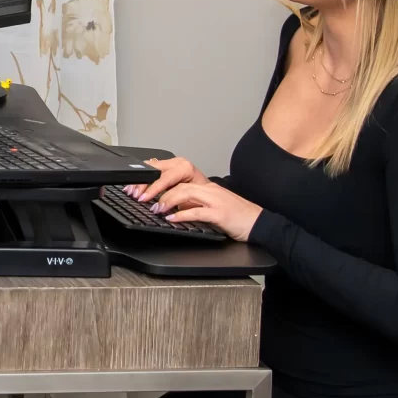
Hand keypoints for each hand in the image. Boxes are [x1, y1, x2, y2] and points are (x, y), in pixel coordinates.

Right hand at [125, 155, 202, 206]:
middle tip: (135, 196)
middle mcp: (177, 163)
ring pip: (149, 168)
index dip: (153, 189)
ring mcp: (171, 163)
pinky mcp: (166, 167)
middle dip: (142, 184)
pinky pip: (150, 169)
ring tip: (130, 191)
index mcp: (185, 168)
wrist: (210, 193)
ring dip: (139, 181)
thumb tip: (161, 207)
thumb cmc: (203, 197)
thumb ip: (176, 201)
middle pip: (154, 171)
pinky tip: (133, 186)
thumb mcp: (192, 199)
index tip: (145, 199)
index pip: (164, 178)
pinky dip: (141, 179)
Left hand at [129, 158, 262, 241]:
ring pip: (186, 191)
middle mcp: (208, 188)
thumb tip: (166, 202)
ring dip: (166, 200)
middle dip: (155, 188)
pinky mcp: (221, 214)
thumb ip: (190, 202)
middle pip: (177, 180)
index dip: (155, 178)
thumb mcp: (208, 205)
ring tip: (154, 208)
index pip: (175, 174)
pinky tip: (172, 219)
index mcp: (204, 185)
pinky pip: (198, 211)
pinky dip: (182, 214)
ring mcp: (215, 199)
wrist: (259, 223)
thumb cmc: (234, 216)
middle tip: (140, 197)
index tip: (138, 186)